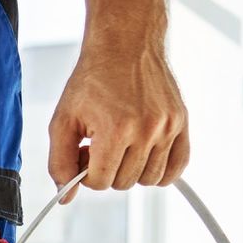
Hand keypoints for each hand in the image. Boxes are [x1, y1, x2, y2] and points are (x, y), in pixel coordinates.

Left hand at [49, 36, 189, 201]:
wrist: (125, 45)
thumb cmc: (92, 81)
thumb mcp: (62, 121)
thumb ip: (60, 162)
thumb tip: (65, 197)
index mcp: (116, 130)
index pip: (100, 182)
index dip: (85, 173)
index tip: (84, 153)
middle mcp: (147, 130)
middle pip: (124, 182)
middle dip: (106, 170)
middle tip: (99, 145)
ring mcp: (168, 126)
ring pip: (149, 179)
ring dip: (131, 171)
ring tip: (121, 146)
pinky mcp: (182, 121)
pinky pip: (178, 166)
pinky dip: (161, 171)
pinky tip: (143, 157)